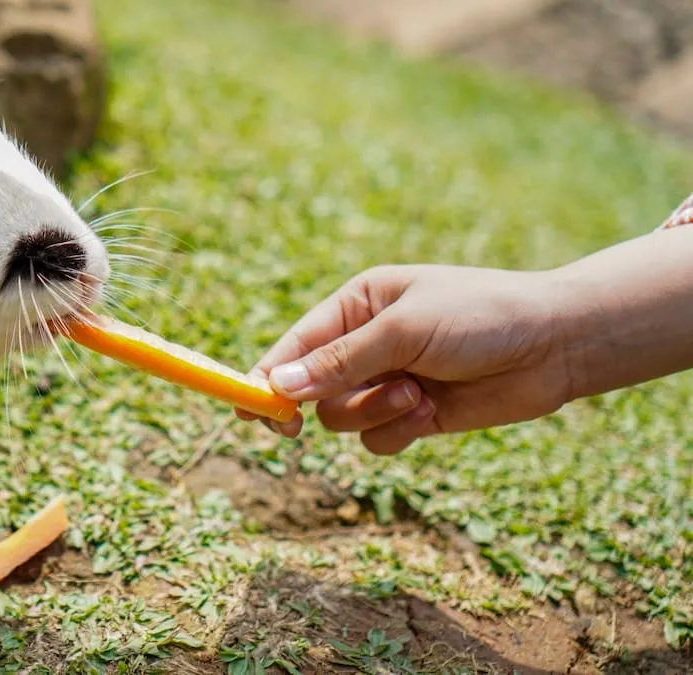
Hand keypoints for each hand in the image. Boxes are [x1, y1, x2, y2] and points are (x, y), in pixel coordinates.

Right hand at [236, 264, 575, 454]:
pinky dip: (397, 430)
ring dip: (372, 413)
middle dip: (325, 401)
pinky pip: (377, 439)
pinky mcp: (413, 413)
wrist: (554, 344)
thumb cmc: (480, 315)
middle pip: (310, 389)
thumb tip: (278, 388)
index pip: (295, 346)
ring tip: (415, 395)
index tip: (250, 409)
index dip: (267, 377)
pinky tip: (431, 410)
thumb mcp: (403, 331)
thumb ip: (340, 362)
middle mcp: (366, 343)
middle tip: (295, 427)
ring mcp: (389, 380)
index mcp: (356, 305)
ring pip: (342, 418)